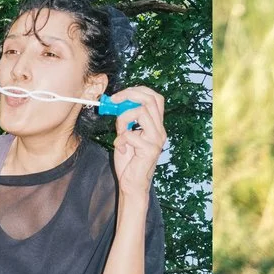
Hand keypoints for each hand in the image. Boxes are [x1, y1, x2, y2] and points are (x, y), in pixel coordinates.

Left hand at [104, 85, 164, 201]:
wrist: (132, 183)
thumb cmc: (128, 159)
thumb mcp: (126, 134)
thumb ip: (126, 120)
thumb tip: (115, 103)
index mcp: (156, 125)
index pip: (155, 98)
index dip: (137, 91)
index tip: (118, 95)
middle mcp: (160, 130)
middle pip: (150, 100)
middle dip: (128, 96)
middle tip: (113, 101)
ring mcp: (156, 139)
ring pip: (140, 113)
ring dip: (122, 120)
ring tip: (119, 134)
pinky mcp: (150, 149)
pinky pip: (130, 134)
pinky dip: (120, 140)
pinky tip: (121, 149)